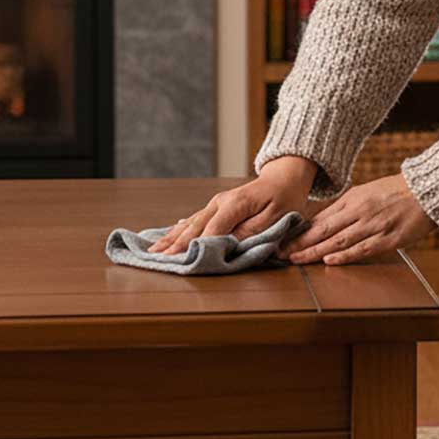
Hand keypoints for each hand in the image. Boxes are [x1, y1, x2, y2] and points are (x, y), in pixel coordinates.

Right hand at [146, 168, 313, 255]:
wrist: (283, 179)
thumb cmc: (284, 199)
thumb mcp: (276, 216)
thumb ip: (253, 230)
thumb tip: (229, 244)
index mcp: (235, 204)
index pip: (213, 229)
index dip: (199, 246)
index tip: (184, 260)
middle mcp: (219, 203)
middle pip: (195, 227)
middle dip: (176, 244)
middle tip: (158, 259)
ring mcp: (215, 204)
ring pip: (190, 224)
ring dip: (171, 238)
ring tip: (153, 251)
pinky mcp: (215, 208)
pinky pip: (193, 221)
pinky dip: (178, 231)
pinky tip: (166, 238)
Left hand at [277, 172, 436, 263]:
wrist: (426, 191)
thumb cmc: (396, 192)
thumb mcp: (366, 193)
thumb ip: (345, 208)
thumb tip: (321, 223)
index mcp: (352, 199)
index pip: (320, 218)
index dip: (300, 232)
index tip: (283, 241)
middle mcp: (359, 212)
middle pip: (324, 230)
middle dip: (300, 243)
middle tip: (281, 253)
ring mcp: (374, 225)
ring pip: (339, 241)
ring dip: (315, 252)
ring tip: (297, 260)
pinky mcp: (389, 239)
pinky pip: (363, 248)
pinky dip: (345, 255)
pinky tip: (329, 260)